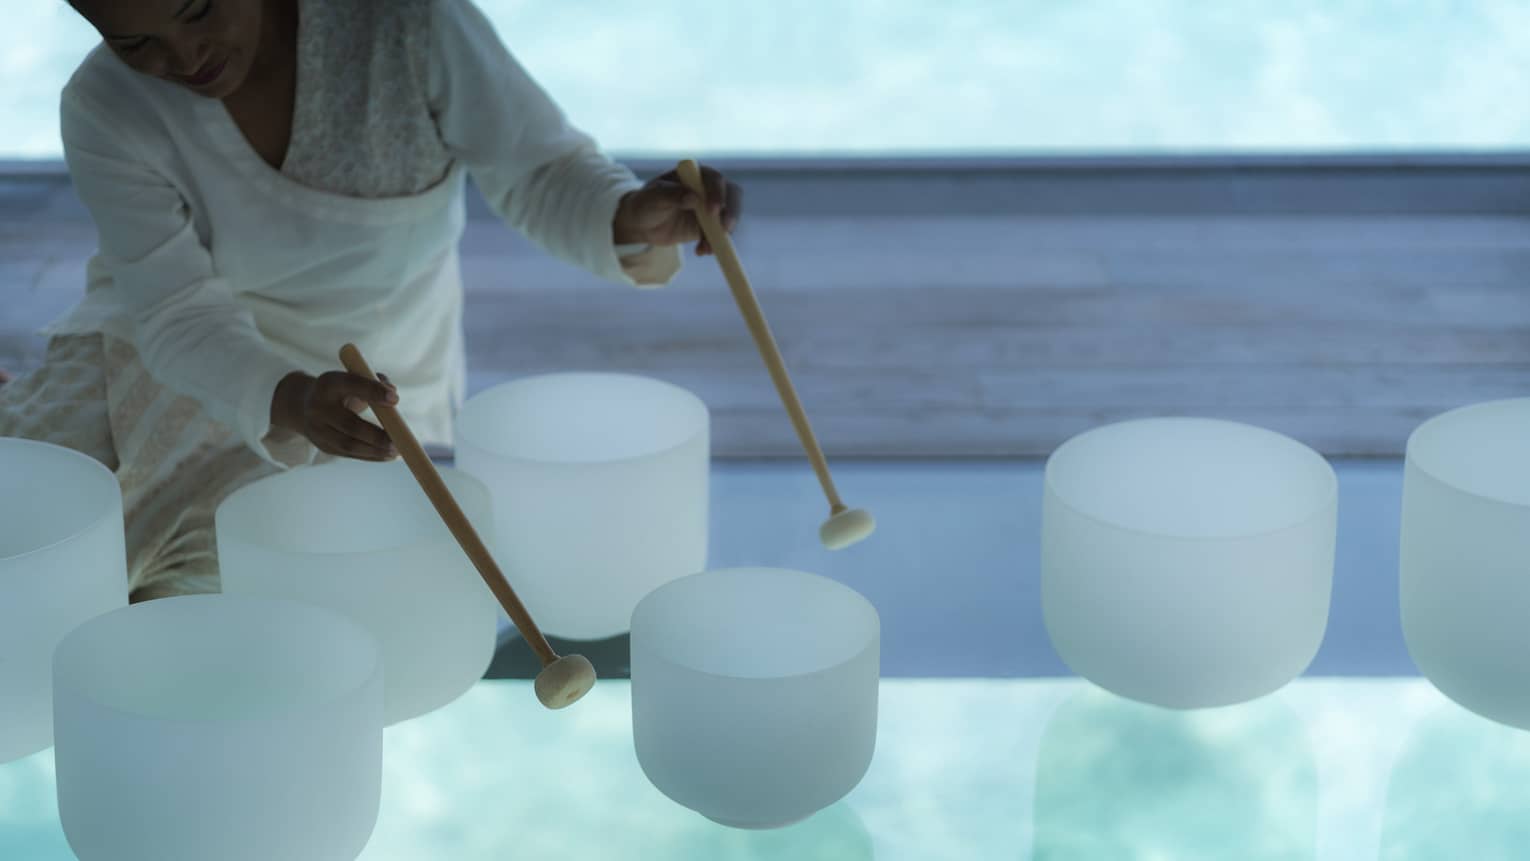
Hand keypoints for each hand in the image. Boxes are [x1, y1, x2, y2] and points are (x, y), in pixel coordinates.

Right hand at [270, 370, 398, 460]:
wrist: (303, 405)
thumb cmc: (340, 390)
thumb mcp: (352, 379)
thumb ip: (375, 381)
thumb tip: (393, 395)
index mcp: (328, 384)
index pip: (351, 385)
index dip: (373, 391)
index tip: (395, 399)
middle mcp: (318, 407)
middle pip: (349, 424)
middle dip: (375, 435)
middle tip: (397, 440)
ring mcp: (317, 430)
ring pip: (348, 444)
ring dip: (374, 450)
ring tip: (396, 451)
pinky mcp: (322, 445)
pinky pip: (349, 454)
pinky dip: (370, 456)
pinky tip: (387, 456)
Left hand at [612, 164, 741, 255]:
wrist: (643, 224)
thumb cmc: (646, 203)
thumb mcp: (654, 197)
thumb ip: (672, 194)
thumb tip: (693, 197)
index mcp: (695, 174)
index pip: (714, 179)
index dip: (717, 194)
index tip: (712, 211)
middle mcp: (708, 188)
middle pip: (732, 196)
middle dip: (731, 213)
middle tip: (725, 229)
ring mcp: (711, 208)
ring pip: (729, 217)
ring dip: (722, 234)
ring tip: (706, 248)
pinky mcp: (710, 227)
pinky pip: (719, 235)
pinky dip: (714, 244)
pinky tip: (701, 251)